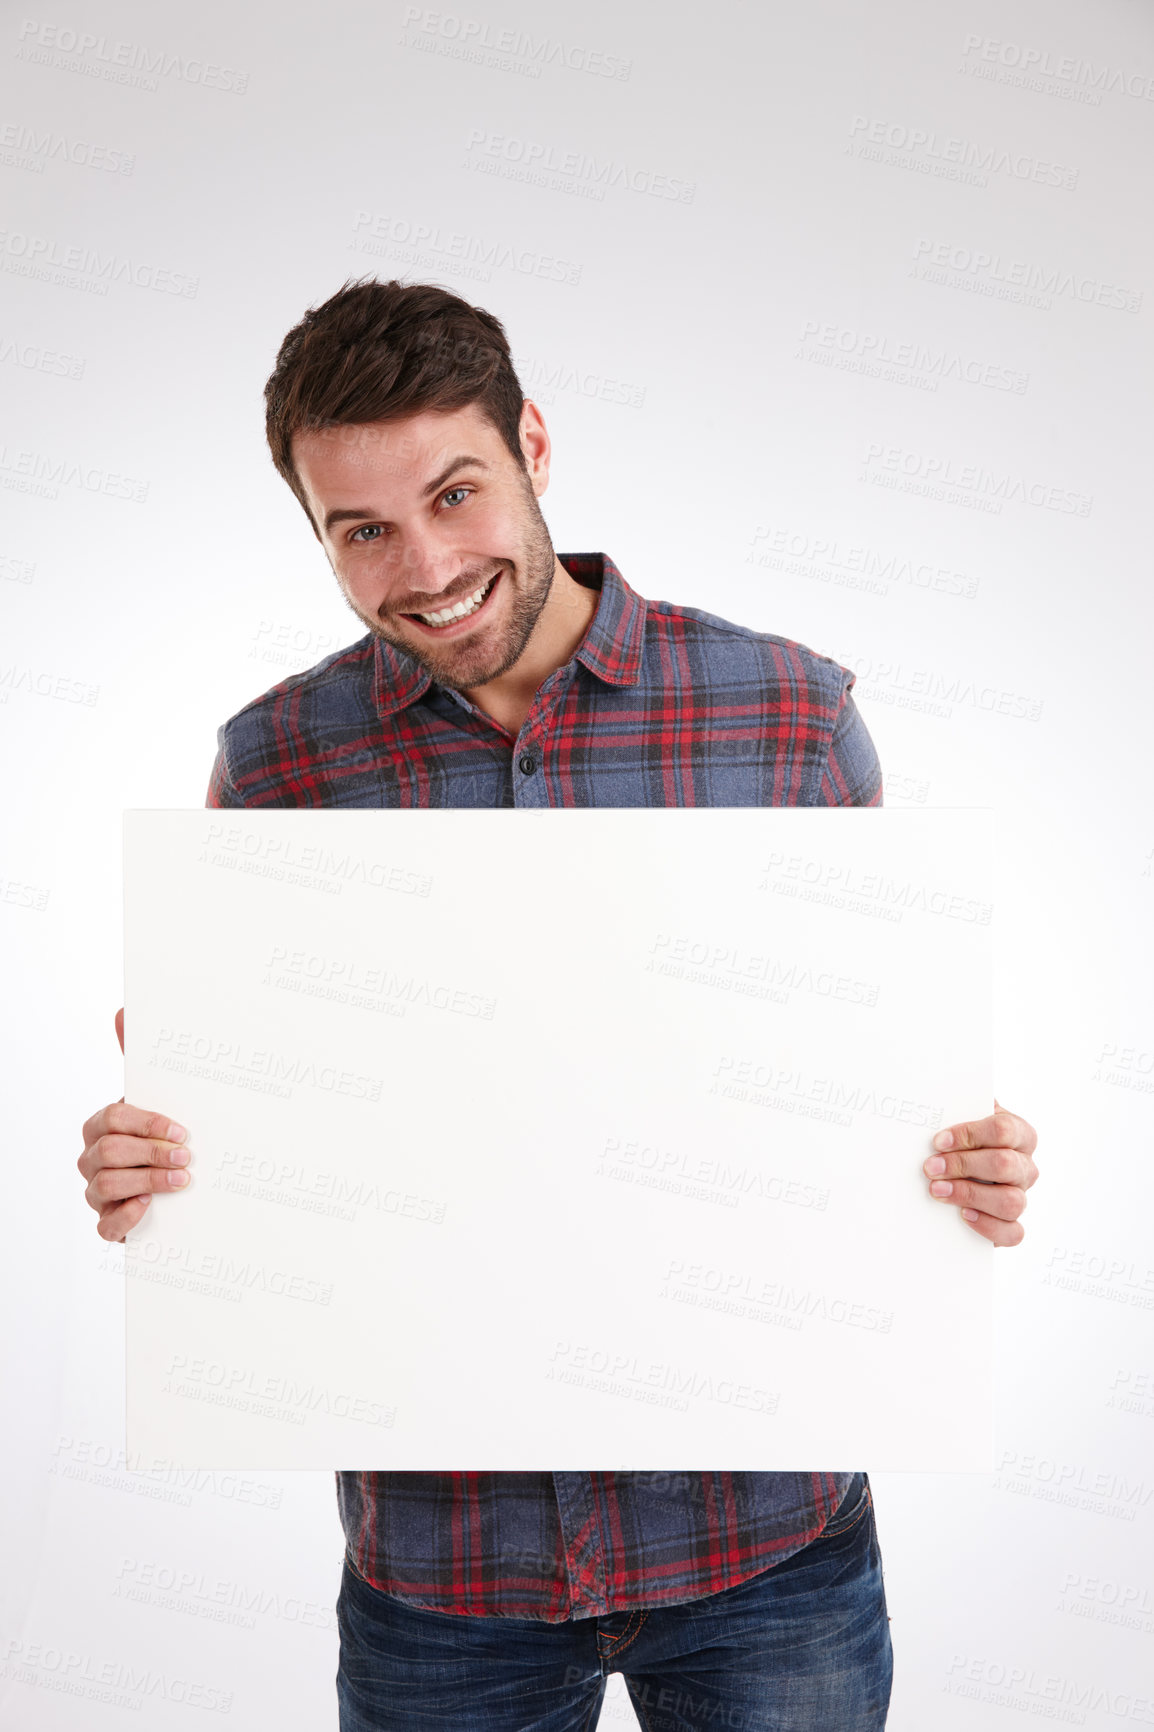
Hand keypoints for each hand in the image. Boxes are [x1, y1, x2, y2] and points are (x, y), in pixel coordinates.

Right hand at [78, 1007, 191, 1243]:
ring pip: (106, 1185)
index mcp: (101, 1125)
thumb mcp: (155, 1098)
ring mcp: (95, 1191)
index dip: (148, 1123)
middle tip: (187, 1157)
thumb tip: (122, 1011)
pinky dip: (127, 1216)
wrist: (171, 1185)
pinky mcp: (107, 1222)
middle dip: (152, 1153)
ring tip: (181, 1181)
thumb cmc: (160, 1135)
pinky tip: (150, 1207)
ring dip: (148, 1182)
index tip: (182, 1130)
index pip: (113, 1117)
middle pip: (110, 1152)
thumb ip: (138, 1059)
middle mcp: (92, 1157)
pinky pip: (104, 1225)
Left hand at [922, 1099, 1037, 1246]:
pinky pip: (1013, 1232)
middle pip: (1005, 1164)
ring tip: (938, 1190)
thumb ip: (960, 1109)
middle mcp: (1025, 1166)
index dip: (970, 1134)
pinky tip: (963, 1215)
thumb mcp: (964, 1120)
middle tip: (931, 1167)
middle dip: (963, 1165)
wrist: (964, 1170)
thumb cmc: (964, 1142)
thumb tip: (938, 1102)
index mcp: (1020, 1134)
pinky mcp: (1013, 1224)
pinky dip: (988, 1226)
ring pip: (1011, 1200)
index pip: (1004, 1129)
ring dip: (970, 1195)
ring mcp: (1022, 1196)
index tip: (938, 1141)